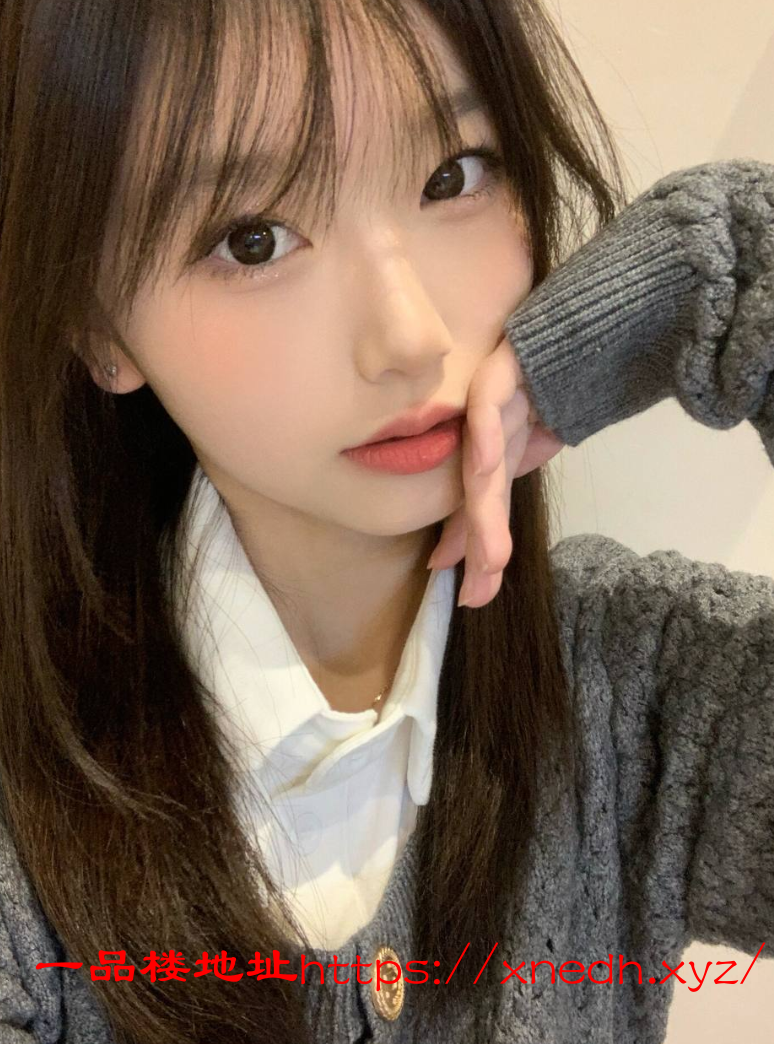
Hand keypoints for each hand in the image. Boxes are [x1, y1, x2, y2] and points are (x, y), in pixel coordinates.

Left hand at [426, 336, 564, 607]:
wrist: (588, 321)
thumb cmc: (561, 381)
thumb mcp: (545, 439)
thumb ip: (521, 474)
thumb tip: (500, 528)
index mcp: (499, 453)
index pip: (482, 508)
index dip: (471, 549)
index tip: (468, 593)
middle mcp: (487, 435)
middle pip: (480, 497)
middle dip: (478, 546)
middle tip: (474, 594)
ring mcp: (491, 405)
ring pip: (482, 464)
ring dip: (483, 511)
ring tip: (487, 557)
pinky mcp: (500, 371)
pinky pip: (489, 405)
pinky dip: (488, 435)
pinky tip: (486, 464)